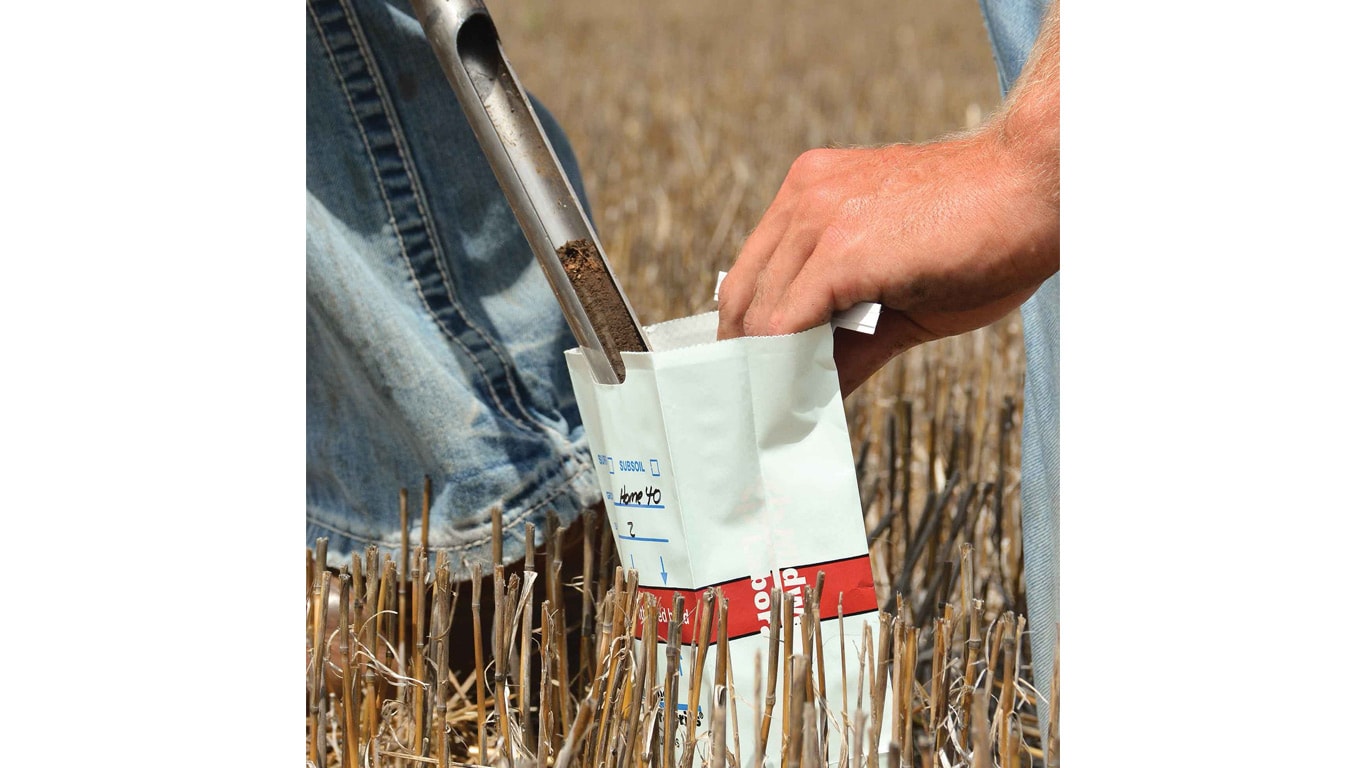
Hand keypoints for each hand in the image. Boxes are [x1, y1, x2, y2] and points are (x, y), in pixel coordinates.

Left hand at [716, 134, 1057, 393]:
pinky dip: (782, 372)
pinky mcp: (840, 249)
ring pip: (756, 318)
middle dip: (746, 363)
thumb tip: (811, 398)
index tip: (757, 385)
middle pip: (740, 298)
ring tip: (779, 422)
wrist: (1042, 185)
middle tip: (761, 415)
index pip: (751, 276)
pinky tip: (795, 406)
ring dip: (764, 377)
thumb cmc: (987, 235)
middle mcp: (803, 197)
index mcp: (812, 194)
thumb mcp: (901, 293)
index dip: (748, 337)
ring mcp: (818, 218)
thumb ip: (848, 341)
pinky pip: (783, 326)